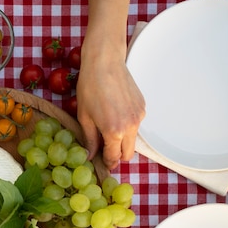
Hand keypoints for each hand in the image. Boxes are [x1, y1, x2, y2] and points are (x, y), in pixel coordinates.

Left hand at [76, 53, 145, 169]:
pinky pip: (136, 125)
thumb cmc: (90, 88)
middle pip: (128, 154)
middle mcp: (130, 127)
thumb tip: (90, 156)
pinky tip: (115, 115)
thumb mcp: (84, 117)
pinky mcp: (142, 107)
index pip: (114, 157)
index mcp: (114, 132)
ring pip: (133, 140)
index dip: (107, 163)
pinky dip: (127, 127)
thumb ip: (90, 140)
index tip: (102, 163)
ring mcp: (139, 116)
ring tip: (107, 130)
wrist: (104, 63)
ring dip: (122, 141)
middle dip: (117, 155)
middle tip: (105, 151)